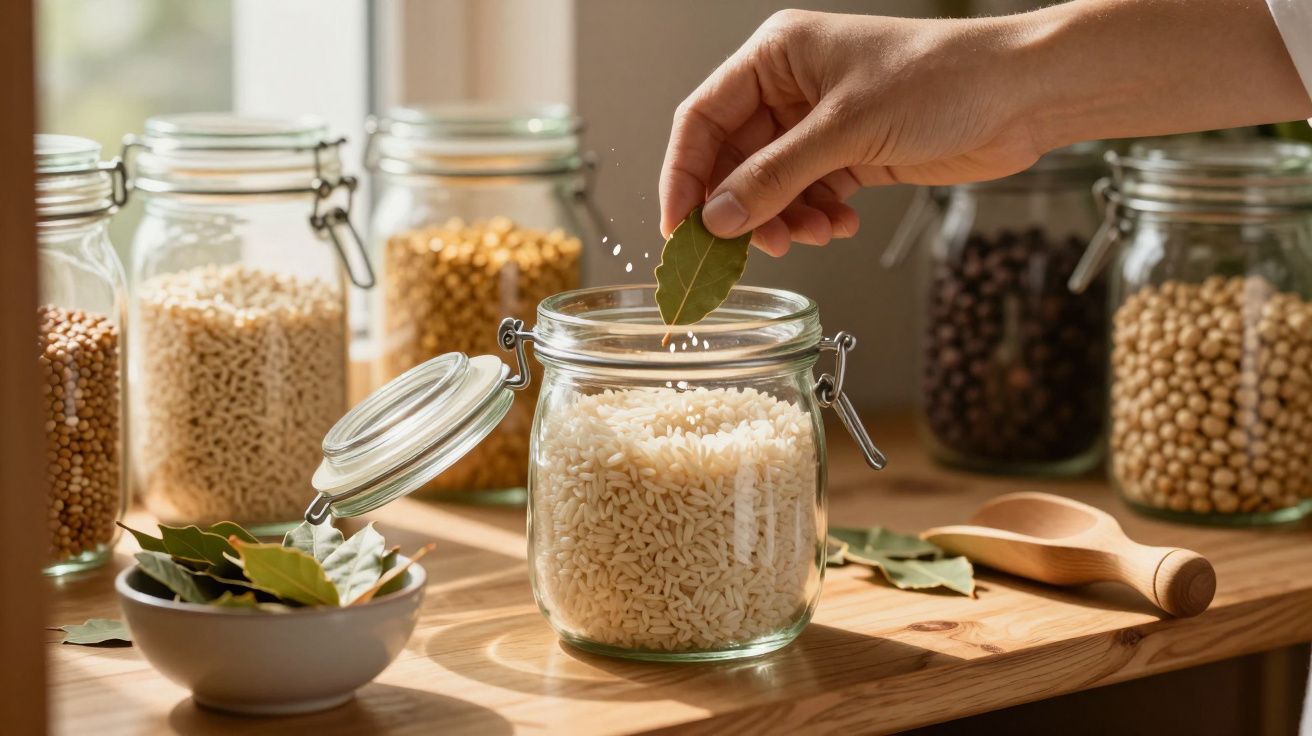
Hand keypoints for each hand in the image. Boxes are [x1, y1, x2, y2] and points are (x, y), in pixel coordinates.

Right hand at [659, 9, 1041, 255]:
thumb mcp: (846, 129)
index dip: (685, 176)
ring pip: (770, 186)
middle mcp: (790, 88)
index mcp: (776, 56)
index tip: (680, 229)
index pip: (702, 119)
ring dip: (782, 220)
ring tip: (809, 236)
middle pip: (734, 160)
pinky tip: (840, 226)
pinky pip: (808, 197)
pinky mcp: (849, 155)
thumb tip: (718, 219)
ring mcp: (819, 125)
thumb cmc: (943, 79)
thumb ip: (775, 176)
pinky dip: (815, 219)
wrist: (1023, 94)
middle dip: (741, 208)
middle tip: (746, 250)